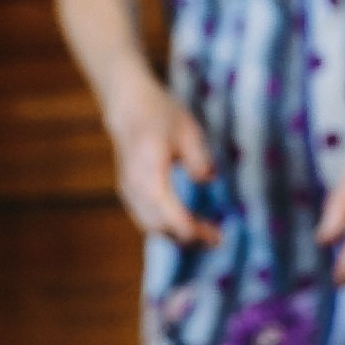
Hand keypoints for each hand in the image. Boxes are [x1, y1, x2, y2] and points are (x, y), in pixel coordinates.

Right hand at [105, 73, 220, 246]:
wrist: (127, 106)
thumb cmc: (159, 115)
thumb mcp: (188, 130)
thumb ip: (199, 159)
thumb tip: (208, 181)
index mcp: (150, 173)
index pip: (171, 216)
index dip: (194, 231)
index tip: (217, 236)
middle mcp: (134, 188)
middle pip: (160, 228)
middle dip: (188, 238)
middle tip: (216, 238)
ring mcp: (128, 193)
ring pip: (151, 227)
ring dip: (177, 235)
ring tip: (204, 233)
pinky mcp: (128, 194)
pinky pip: (146, 219)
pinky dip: (166, 227)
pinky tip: (186, 223)